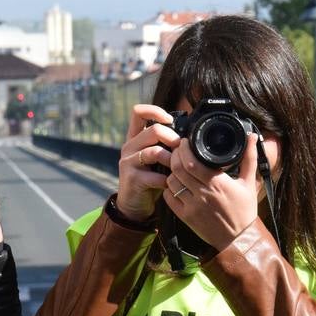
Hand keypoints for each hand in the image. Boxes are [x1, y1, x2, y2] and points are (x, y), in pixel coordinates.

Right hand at [115, 104, 178, 221]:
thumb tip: (187, 134)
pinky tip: (169, 184)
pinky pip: (154, 175)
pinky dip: (166, 180)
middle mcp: (129, 146)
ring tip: (177, 169)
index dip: (155, 111)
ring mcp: (128, 162)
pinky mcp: (132, 178)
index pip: (138, 112)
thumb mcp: (156, 158)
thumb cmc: (150, 178)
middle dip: (173, 138)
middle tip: (181, 149)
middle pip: (153, 130)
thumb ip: (164, 144)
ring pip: (154, 152)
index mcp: (135, 137)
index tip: (170, 120)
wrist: (134, 204)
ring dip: (171, 160)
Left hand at [163, 134, 260, 249]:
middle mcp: (203, 194)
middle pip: (178, 169)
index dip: (184, 149)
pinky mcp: (185, 217)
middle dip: (174, 156)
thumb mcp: (249, 183)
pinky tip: (176, 185)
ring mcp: (192, 206)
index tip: (185, 143)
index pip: (192, 161)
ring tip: (176, 167)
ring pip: (171, 182)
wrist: (239, 238)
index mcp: (217, 183)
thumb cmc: (245, 210)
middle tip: (177, 151)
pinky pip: (169, 198)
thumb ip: (249, 158)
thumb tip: (252, 136)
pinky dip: (168, 188)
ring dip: (171, 172)